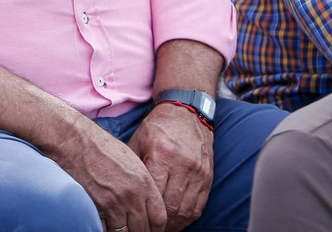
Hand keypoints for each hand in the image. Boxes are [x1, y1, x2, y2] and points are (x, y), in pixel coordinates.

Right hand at [51, 120, 165, 231]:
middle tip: (137, 230)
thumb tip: (148, 204)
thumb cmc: (102, 147)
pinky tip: (107, 226)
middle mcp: (132, 195)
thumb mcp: (132, 161)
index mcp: (144, 182)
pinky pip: (106, 230)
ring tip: (122, 229)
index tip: (153, 230)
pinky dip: (107, 230)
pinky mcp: (96, 208)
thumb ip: (144, 184)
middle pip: (144, 229)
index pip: (159, 217)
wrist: (76, 141)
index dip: (158, 228)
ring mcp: (114, 203)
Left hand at [128, 103, 213, 229]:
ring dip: (174, 225)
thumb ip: (134, 167)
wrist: (187, 111)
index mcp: (162, 154)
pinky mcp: (208, 177)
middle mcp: (183, 165)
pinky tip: (177, 221)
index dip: (146, 212)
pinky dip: (188, 217)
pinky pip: (199, 205)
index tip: (138, 221)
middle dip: (159, 224)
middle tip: (148, 230)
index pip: (154, 194)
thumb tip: (124, 193)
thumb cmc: (158, 127)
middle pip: (171, 207)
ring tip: (162, 229)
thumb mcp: (138, 140)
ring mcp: (198, 172)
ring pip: (186, 210)